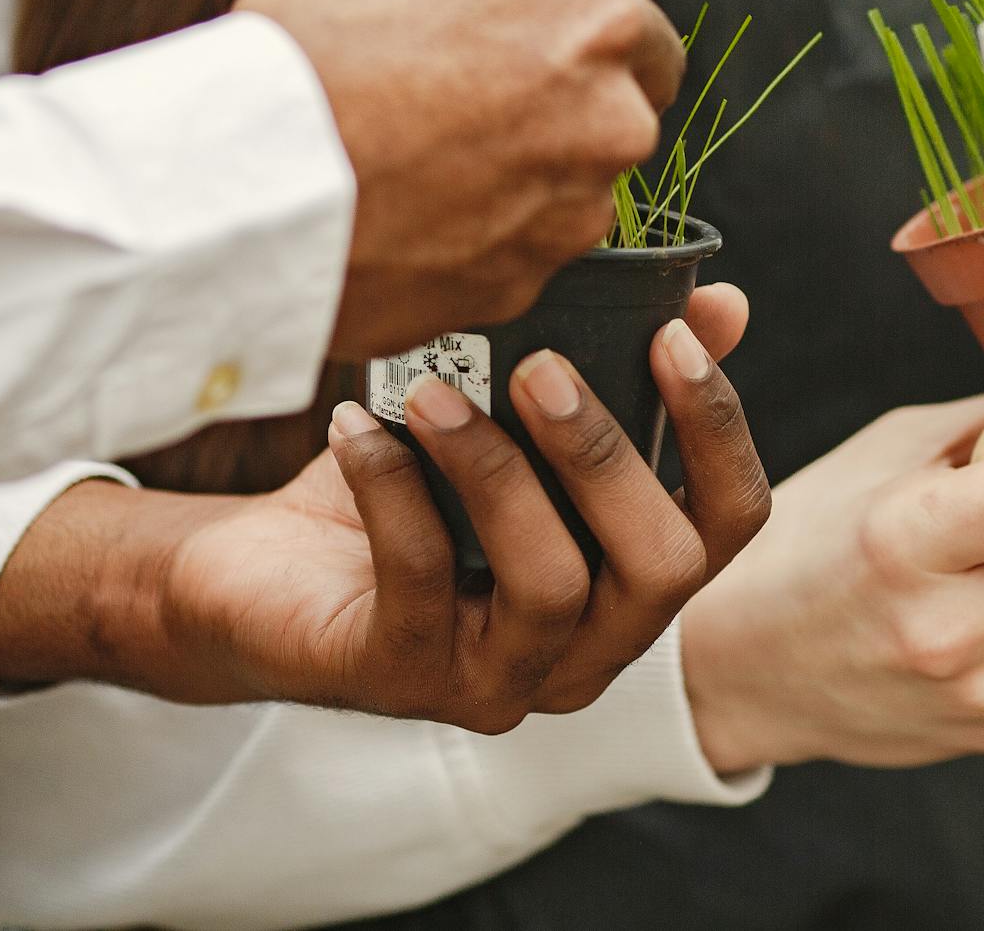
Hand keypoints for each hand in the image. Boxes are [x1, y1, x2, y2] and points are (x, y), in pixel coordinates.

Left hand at [0, 287, 768, 731]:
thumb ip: (617, 371)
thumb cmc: (406, 488)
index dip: (719, 431)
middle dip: (611, 456)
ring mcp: (495, 678)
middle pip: (663, 568)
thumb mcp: (513, 422)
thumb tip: (721, 304)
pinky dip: (392, 488)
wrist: (253, 570)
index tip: (673, 336)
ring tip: (434, 391)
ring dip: (498, 472)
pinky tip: (355, 422)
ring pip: (552, 585)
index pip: (730, 525)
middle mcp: (583, 649)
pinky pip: (420, 582)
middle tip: (542, 367)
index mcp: (628, 582)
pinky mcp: (398, 677)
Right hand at [233, 0, 686, 359]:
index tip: (540, 43)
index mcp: (598, 26)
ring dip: (518, 177)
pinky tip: (409, 204)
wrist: (254, 181)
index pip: (648, 40)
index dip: (591, 41)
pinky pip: (516, 254)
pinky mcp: (521, 286)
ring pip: (567, 193)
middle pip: (615, 119)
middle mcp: (608, 125)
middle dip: (557, 110)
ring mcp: (568, 215)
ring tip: (421, 150)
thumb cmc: (327, 50)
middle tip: (461, 92)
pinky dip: (477, 236)